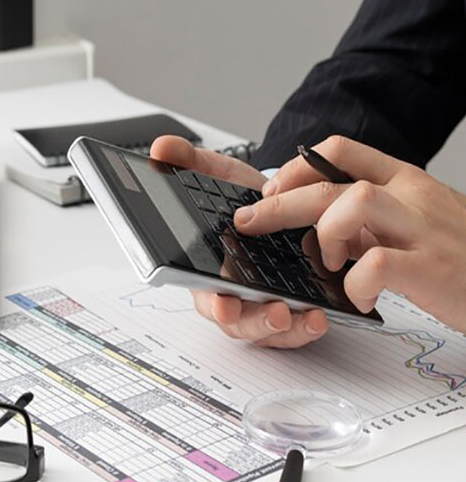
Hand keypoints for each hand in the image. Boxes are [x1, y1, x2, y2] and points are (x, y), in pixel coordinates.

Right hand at [150, 135, 328, 347]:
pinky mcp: (289, 310)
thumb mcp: (215, 175)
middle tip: (276, 313)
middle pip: (236, 322)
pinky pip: (294, 332)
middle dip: (255, 323)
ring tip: (308, 316)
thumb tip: (161, 149)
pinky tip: (321, 315)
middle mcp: (231, 294)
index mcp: (205, 269)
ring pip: (267, 332)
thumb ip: (188, 162)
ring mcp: (259, 306)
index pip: (203, 295)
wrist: (279, 206)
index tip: (223, 305)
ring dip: (285, 330)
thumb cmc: (242, 201)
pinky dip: (307, 328)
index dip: (213, 304)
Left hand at [234, 135, 465, 329]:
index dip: (296, 166)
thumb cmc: (461, 257)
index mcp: (405, 180)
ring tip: (326, 260)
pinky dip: (355, 281)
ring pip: (353, 202)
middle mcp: (412, 197)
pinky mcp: (433, 269)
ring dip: (324, 232)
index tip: (271, 189)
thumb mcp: (415, 222)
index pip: (342, 149)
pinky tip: (358, 295)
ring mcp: (424, 230)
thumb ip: (369, 219)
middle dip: (279, 202)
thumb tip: (315, 224)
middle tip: (250, 221)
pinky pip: (377, 263)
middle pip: (331, 182)